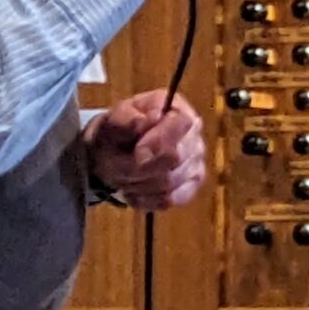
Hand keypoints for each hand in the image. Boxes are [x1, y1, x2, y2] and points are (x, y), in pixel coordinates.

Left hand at [84, 90, 206, 210]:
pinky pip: (169, 199)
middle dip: (142, 166)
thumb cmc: (117, 131)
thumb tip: (152, 118)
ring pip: (170, 182)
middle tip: (121, 165)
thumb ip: (129, 117)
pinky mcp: (190, 187)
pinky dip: (145, 198)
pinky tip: (134, 190)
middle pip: (177, 158)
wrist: (113, 152)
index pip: (183, 124)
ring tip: (124, 176)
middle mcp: (194, 136)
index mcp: (178, 109)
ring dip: (139, 182)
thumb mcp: (114, 119)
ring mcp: (196, 163)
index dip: (160, 140)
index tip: (137, 150)